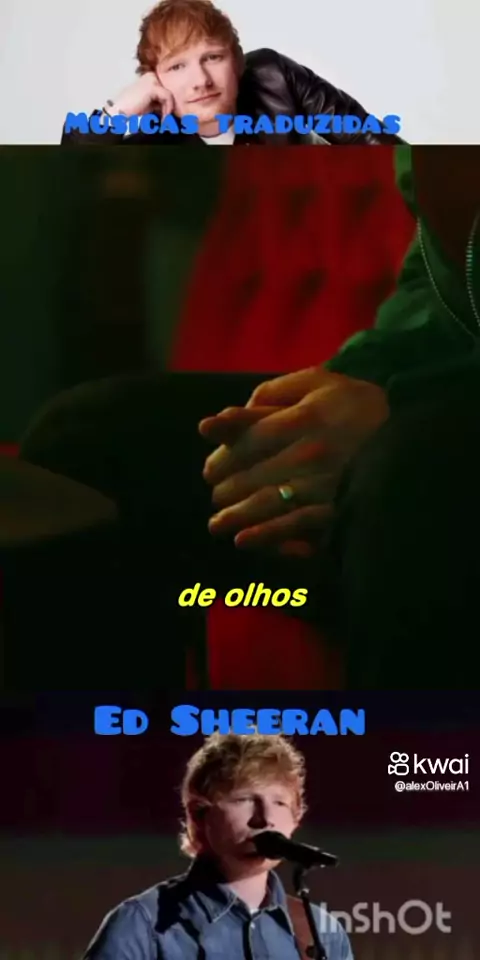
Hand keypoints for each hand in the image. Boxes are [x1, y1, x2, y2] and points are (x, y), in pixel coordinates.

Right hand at [109, 73, 173, 116]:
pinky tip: (163, 118)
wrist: (118, 112)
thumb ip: (159, 102)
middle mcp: (151, 76)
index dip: (168, 105)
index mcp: (149, 78)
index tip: (165, 117)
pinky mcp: (152, 87)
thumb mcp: (148, 105)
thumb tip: (172, 107)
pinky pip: (167, 97)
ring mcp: (151, 80)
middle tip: (166, 120)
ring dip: (169, 109)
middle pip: (168, 91)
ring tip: (164, 120)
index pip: (165, 90)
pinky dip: (167, 109)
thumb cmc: (131, 110)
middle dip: (169, 106)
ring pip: (169, 95)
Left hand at [199, 369, 388, 549]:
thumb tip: (232, 411)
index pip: (247, 437)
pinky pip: (294, 525)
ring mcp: (322, 483)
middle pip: (251, 473)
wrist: (414, 438)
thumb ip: (274, 391)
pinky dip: (265, 535)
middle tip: (216, 494)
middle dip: (224, 487)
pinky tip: (242, 540)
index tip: (211, 469)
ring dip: (234, 515)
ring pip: (265, 502)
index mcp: (304, 416)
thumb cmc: (360, 406)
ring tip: (216, 524)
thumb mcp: (321, 382)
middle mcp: (309, 450)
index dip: (222, 454)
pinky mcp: (336, 509)